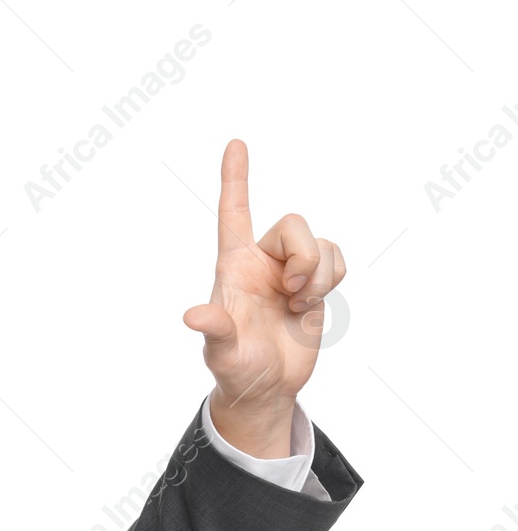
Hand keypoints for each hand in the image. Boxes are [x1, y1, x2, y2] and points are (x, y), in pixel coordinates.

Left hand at [181, 139, 345, 457]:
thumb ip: (214, 330)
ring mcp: (288, 269)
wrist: (267, 387)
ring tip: (298, 303)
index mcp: (233, 266)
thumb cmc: (236, 369)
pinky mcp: (313, 281)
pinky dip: (331, 278)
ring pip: (319, 243)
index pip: (234, 214)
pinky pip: (336, 258)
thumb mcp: (222, 352)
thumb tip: (193, 316)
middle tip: (292, 292)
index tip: (236, 143)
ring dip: (318, 274)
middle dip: (303, 256)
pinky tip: (309, 302)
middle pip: (294, 223)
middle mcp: (261, 260)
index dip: (235, 179)